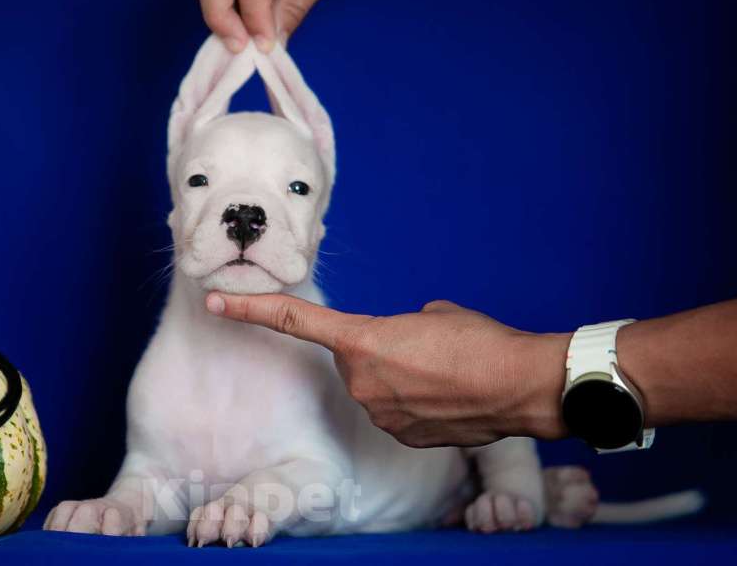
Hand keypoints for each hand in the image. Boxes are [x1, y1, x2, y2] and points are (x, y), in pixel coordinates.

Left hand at [205, 293, 570, 446]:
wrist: (520, 385)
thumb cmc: (481, 341)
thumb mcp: (435, 314)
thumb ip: (401, 327)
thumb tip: (401, 341)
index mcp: (363, 340)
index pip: (294, 321)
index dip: (250, 310)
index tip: (216, 301)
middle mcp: (361, 380)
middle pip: (353, 361)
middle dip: (379, 353)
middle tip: (426, 352)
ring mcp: (380, 413)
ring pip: (376, 389)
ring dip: (401, 380)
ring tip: (444, 376)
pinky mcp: (401, 436)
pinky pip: (395, 412)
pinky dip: (415, 405)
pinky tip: (447, 399)